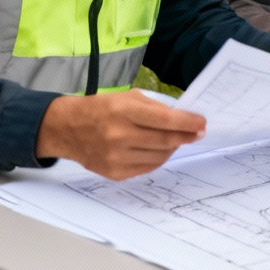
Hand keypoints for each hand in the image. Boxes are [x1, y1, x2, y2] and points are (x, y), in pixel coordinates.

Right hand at [36, 90, 205, 179]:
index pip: (165, 119)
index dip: (188, 122)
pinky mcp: (115, 173)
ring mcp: (117, 157)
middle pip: (165, 140)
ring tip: (177, 139)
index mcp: (125, 111)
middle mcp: (120, 135)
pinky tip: (160, 150)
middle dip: (187, 136)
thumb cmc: (102, 108)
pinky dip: (159, 158)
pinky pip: (147, 167)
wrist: (68, 129)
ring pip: (159, 156)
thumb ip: (154, 108)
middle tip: (198, 132)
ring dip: (173, 148)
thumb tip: (182, 118)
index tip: (201, 122)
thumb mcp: (128, 97)